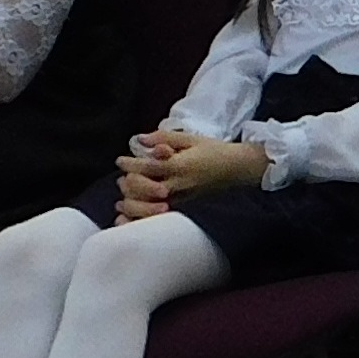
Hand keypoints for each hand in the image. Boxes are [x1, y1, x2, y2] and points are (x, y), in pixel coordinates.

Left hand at [116, 127, 265, 214]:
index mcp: (179, 165)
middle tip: (122, 178)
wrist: (238, 170)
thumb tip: (140, 140)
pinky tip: (130, 219)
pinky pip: (158, 218)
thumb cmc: (214, 151)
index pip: (147, 166)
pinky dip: (141, 219)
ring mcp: (181, 200)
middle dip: (129, 183)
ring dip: (131, 203)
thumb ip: (163, 138)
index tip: (120, 160)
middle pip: (143, 189)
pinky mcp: (184, 209)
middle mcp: (178, 185)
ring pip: (148, 207)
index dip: (129, 163)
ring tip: (123, 199)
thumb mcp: (190, 138)